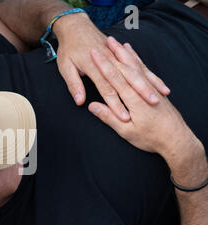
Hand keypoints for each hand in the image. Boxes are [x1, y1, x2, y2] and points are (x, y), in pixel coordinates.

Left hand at [53, 14, 170, 120]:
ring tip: (161, 95)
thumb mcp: (65, 67)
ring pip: (138, 72)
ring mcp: (117, 57)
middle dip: (141, 93)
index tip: (125, 118)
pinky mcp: (122, 54)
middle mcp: (110, 61)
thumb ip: (74, 85)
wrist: (76, 27)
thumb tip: (80, 101)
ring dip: (150, 84)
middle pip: (128, 80)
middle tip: (152, 104)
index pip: (107, 89)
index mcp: (94, 68)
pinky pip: (140, 66)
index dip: (116, 105)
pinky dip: (151, 75)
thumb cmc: (69, 49)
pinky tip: (161, 85)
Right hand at [87, 36, 198, 161]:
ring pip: (136, 66)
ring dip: (125, 53)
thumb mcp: (127, 133)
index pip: (114, 77)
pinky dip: (137, 60)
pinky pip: (145, 70)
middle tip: (103, 41)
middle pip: (125, 67)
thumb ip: (108, 117)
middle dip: (113, 53)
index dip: (102, 64)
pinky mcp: (155, 90)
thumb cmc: (151, 139)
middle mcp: (141, 90)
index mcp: (132, 100)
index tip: (93, 53)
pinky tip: (132, 54)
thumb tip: (91, 106)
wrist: (177, 140)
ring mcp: (150, 88)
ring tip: (116, 42)